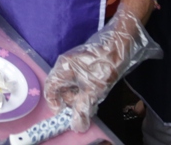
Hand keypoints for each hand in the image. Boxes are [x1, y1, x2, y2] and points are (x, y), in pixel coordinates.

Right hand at [44, 3, 161, 131]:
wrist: (120, 43)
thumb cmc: (104, 65)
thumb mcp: (94, 90)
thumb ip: (83, 108)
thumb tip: (77, 126)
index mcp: (63, 69)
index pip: (50, 89)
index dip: (55, 104)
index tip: (66, 113)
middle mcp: (64, 65)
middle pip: (60, 88)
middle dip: (71, 101)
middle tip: (84, 107)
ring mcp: (74, 63)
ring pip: (71, 85)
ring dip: (79, 96)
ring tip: (92, 99)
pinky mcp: (83, 63)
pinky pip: (78, 80)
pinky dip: (84, 89)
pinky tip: (95, 91)